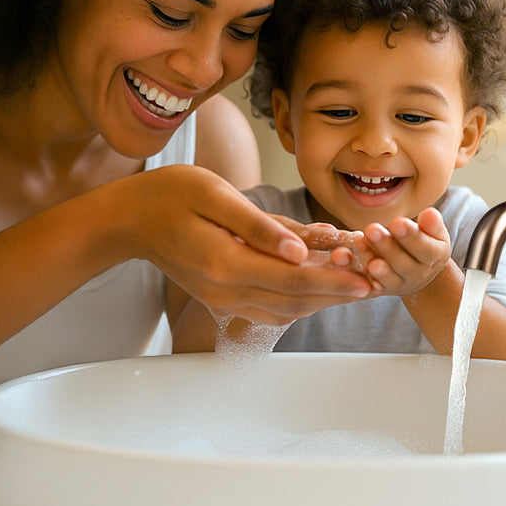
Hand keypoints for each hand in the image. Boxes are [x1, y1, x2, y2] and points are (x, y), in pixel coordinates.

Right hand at [120, 165, 374, 323]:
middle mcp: (226, 291)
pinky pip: (268, 307)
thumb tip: (302, 250)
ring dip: (322, 300)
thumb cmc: (170, 196)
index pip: (294, 281)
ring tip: (357, 285)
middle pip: (296, 302)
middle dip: (338, 294)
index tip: (369, 279)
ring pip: (285, 310)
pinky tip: (320, 286)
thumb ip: (260, 227)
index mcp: (226, 265)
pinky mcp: (222, 298)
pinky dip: (298, 300)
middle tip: (377, 283)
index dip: (336, 282)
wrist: (128, 220)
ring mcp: (222, 299)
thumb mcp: (216, 196)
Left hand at [355, 206, 451, 294]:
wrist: (419, 268)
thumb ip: (431, 224)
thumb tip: (429, 214)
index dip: (411, 237)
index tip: (397, 222)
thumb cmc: (424, 241)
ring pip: (388, 278)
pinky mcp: (382, 289)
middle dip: (387, 247)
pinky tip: (347, 261)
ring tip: (361, 246)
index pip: (425, 249)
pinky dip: (360, 276)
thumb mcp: (433, 232)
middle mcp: (419, 274)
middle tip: (372, 229)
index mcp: (434, 257)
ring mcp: (400, 284)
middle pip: (403, 264)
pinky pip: (371, 285)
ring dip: (374, 264)